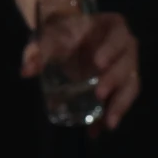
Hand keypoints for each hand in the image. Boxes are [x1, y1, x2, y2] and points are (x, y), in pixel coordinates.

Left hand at [21, 0, 141, 130]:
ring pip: (130, 85)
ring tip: (108, 124)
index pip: (118, 36)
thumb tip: (26, 72)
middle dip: (115, 80)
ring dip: (120, 105)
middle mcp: (126, 46)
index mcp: (113, 27)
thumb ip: (39, 50)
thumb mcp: (50, 36)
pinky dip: (110, 115)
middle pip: (127, 64)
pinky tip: (98, 130)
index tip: (98, 63)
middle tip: (99, 94)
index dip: (111, 49)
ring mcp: (126, 66)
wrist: (68, 36)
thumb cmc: (63, 32)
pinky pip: (121, 99)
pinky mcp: (121, 84)